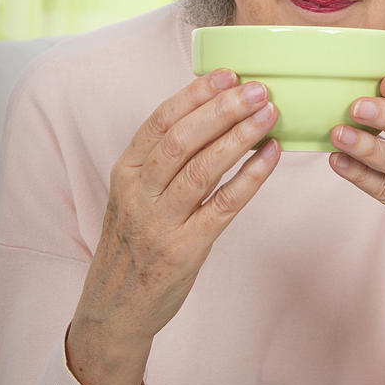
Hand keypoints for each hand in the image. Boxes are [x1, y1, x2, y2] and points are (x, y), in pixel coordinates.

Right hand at [67, 69, 279, 384]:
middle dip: (223, 109)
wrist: (114, 310)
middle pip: (183, 139)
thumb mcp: (133, 195)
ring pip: (203, 168)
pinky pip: (223, 206)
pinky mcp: (184, 250)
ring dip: (240, 137)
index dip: (196, 94)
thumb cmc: (133, 243)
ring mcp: (160, 223)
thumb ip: (161, 160)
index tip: (228, 74)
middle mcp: (139, 193)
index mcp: (125, 171)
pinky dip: (249, 177)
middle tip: (258, 89)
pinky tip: (270, 156)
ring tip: (270, 114)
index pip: (161, 121)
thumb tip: (210, 114)